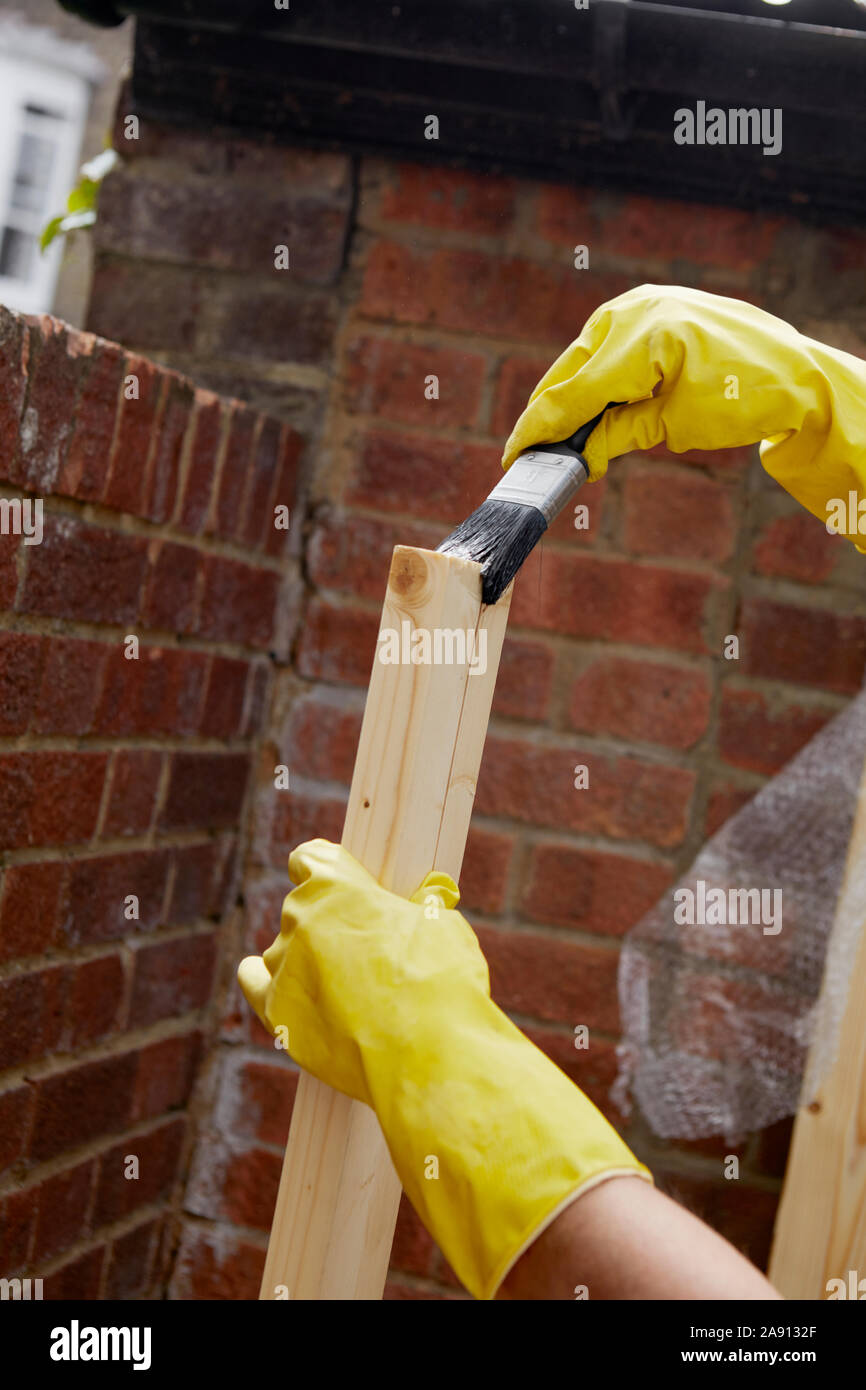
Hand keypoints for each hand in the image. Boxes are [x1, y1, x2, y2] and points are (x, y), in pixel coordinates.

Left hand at [238, 837, 480, 1105]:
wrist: (428, 1052)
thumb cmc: (440, 979)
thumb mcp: (440, 923)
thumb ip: (417, 908)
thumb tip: (427, 899)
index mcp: (334, 885)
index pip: (311, 858)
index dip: (322, 864)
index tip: (330, 874)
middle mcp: (300, 920)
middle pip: (301, 909)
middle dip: (328, 922)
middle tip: (364, 947)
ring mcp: (283, 967)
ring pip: (284, 951)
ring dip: (307, 959)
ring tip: (346, 986)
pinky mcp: (276, 1013)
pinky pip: (256, 984)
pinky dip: (265, 981)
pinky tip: (280, 985)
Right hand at [503, 283, 865, 546]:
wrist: (793, 370)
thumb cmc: (742, 398)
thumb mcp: (672, 425)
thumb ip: (615, 434)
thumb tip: (576, 456)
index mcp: (641, 338)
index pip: (572, 393)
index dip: (538, 429)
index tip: (512, 456)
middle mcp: (634, 310)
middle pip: (569, 372)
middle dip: (551, 417)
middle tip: (538, 457)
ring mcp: (641, 303)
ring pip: (583, 359)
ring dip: (572, 399)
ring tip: (569, 441)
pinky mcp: (648, 306)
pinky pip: (605, 346)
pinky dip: (594, 378)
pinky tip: (594, 410)